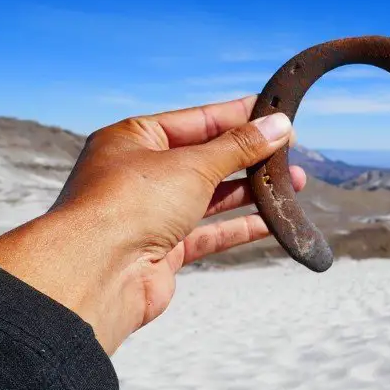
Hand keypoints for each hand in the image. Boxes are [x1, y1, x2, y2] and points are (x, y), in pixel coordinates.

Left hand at [0, 95, 304, 353]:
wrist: (96, 274)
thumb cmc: (131, 204)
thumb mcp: (194, 164)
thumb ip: (239, 146)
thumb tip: (279, 125)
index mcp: (134, 139)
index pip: (197, 121)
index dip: (238, 117)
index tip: (276, 115)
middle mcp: (139, 174)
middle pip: (205, 159)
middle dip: (250, 157)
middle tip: (291, 153)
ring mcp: (150, 214)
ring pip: (210, 197)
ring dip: (250, 191)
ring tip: (293, 185)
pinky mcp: (162, 251)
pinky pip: (207, 234)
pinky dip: (238, 227)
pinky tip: (270, 222)